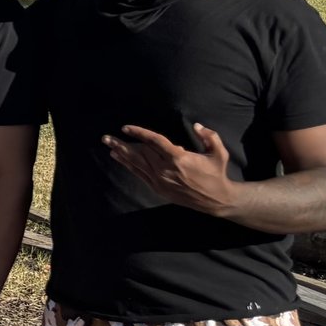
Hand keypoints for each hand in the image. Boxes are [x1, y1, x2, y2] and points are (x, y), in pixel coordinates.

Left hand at [106, 122, 235, 216]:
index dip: (139, 133)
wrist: (215, 199)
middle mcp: (166, 169)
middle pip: (139, 153)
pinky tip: (119, 158)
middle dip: (121, 144)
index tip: (126, 128)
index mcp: (179, 158)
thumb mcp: (219, 153)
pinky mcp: (158, 188)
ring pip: (136, 164)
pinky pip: (139, 174)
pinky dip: (128, 165)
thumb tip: (197, 125)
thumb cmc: (217, 173)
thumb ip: (209, 136)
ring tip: (108, 145)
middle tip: (106, 137)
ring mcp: (160, 180)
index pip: (154, 141)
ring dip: (121, 154)